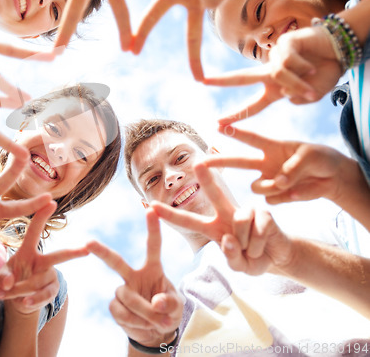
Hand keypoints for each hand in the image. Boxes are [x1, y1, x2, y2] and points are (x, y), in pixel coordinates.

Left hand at [0, 200, 87, 314]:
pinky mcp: (52, 290)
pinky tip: (24, 302)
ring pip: (37, 282)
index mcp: (28, 250)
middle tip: (87, 249)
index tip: (52, 201)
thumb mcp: (0, 277)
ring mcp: (50, 276)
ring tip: (8, 293)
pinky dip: (32, 300)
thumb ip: (2, 278)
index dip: (42, 216)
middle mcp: (42, 261)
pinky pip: (43, 296)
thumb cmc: (9, 281)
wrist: (18, 300)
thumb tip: (10, 283)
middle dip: (73, 253)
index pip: (35, 230)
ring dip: (19, 289)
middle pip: (59, 257)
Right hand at [87, 209, 182, 347]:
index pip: (153, 245)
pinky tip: (140, 324)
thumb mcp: (177, 307)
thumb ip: (170, 303)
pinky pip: (121, 312)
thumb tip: (155, 302)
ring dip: (144, 312)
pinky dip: (134, 322)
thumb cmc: (168, 312)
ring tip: (157, 322)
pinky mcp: (115, 306)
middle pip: (116, 262)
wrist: (156, 333)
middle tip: (89, 243)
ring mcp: (123, 290)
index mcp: (153, 268)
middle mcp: (134, 275)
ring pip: (127, 296)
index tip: (151, 209)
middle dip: (102, 252)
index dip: (153, 227)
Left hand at [151, 163, 292, 274]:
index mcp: (213, 227)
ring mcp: (245, 211)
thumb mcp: (238, 266)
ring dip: (247, 244)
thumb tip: (229, 239)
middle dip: (207, 178)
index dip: (170, 215)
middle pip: (215, 193)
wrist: (278, 256)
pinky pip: (257, 229)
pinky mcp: (262, 212)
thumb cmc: (252, 259)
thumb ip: (230, 258)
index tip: (151, 205)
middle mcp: (226, 213)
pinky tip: (263, 244)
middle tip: (198, 163)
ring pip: (239, 222)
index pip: (187, 221)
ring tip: (252, 249)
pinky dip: (259, 244)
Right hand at [203, 125, 351, 204]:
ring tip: (290, 184)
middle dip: (219, 162)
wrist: (332, 178)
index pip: (251, 138)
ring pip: (258, 187)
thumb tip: (279, 183)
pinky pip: (272, 200)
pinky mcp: (277, 196)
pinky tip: (297, 192)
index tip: (218, 126)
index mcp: (273, 147)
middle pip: (238, 162)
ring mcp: (270, 180)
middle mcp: (266, 163)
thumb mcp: (311, 156)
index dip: (235, 132)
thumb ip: (293, 167)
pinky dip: (285, 197)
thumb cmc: (320, 159)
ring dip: (272, 187)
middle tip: (201, 163)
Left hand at [204, 26, 341, 123]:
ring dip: (298, 82)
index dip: (237, 115)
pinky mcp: (284, 43)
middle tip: (203, 81)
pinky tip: (312, 65)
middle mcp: (270, 73)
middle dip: (222, 80)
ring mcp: (275, 57)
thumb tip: (283, 92)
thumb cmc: (324, 73)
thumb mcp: (312, 95)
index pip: (253, 105)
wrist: (339, 51)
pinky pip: (289, 61)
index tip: (218, 123)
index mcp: (274, 89)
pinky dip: (304, 68)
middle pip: (242, 77)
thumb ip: (298, 98)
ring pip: (279, 74)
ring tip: (312, 81)